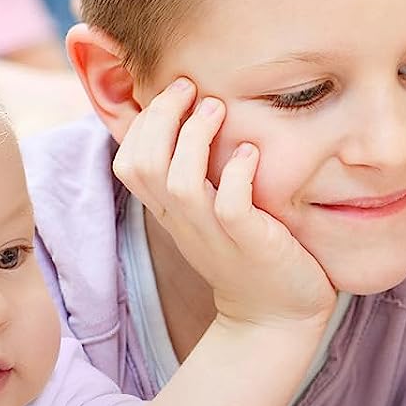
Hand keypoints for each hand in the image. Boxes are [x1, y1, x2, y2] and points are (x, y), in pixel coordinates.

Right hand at [114, 78, 335, 328]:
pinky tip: (251, 154)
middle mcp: (185, 222)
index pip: (129, 161)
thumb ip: (198, 176)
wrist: (276, 317)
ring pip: (180, 182)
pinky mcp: (251, 244)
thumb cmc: (250, 255)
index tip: (174, 92)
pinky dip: (237, 174)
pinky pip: (230, 206)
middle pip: (143, 164)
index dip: (144, 122)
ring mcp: (215, 235)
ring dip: (194, 137)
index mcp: (171, 213)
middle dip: (161, 117)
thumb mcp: (211, 214)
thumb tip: (196, 119)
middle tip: (190, 87)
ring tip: (217, 107)